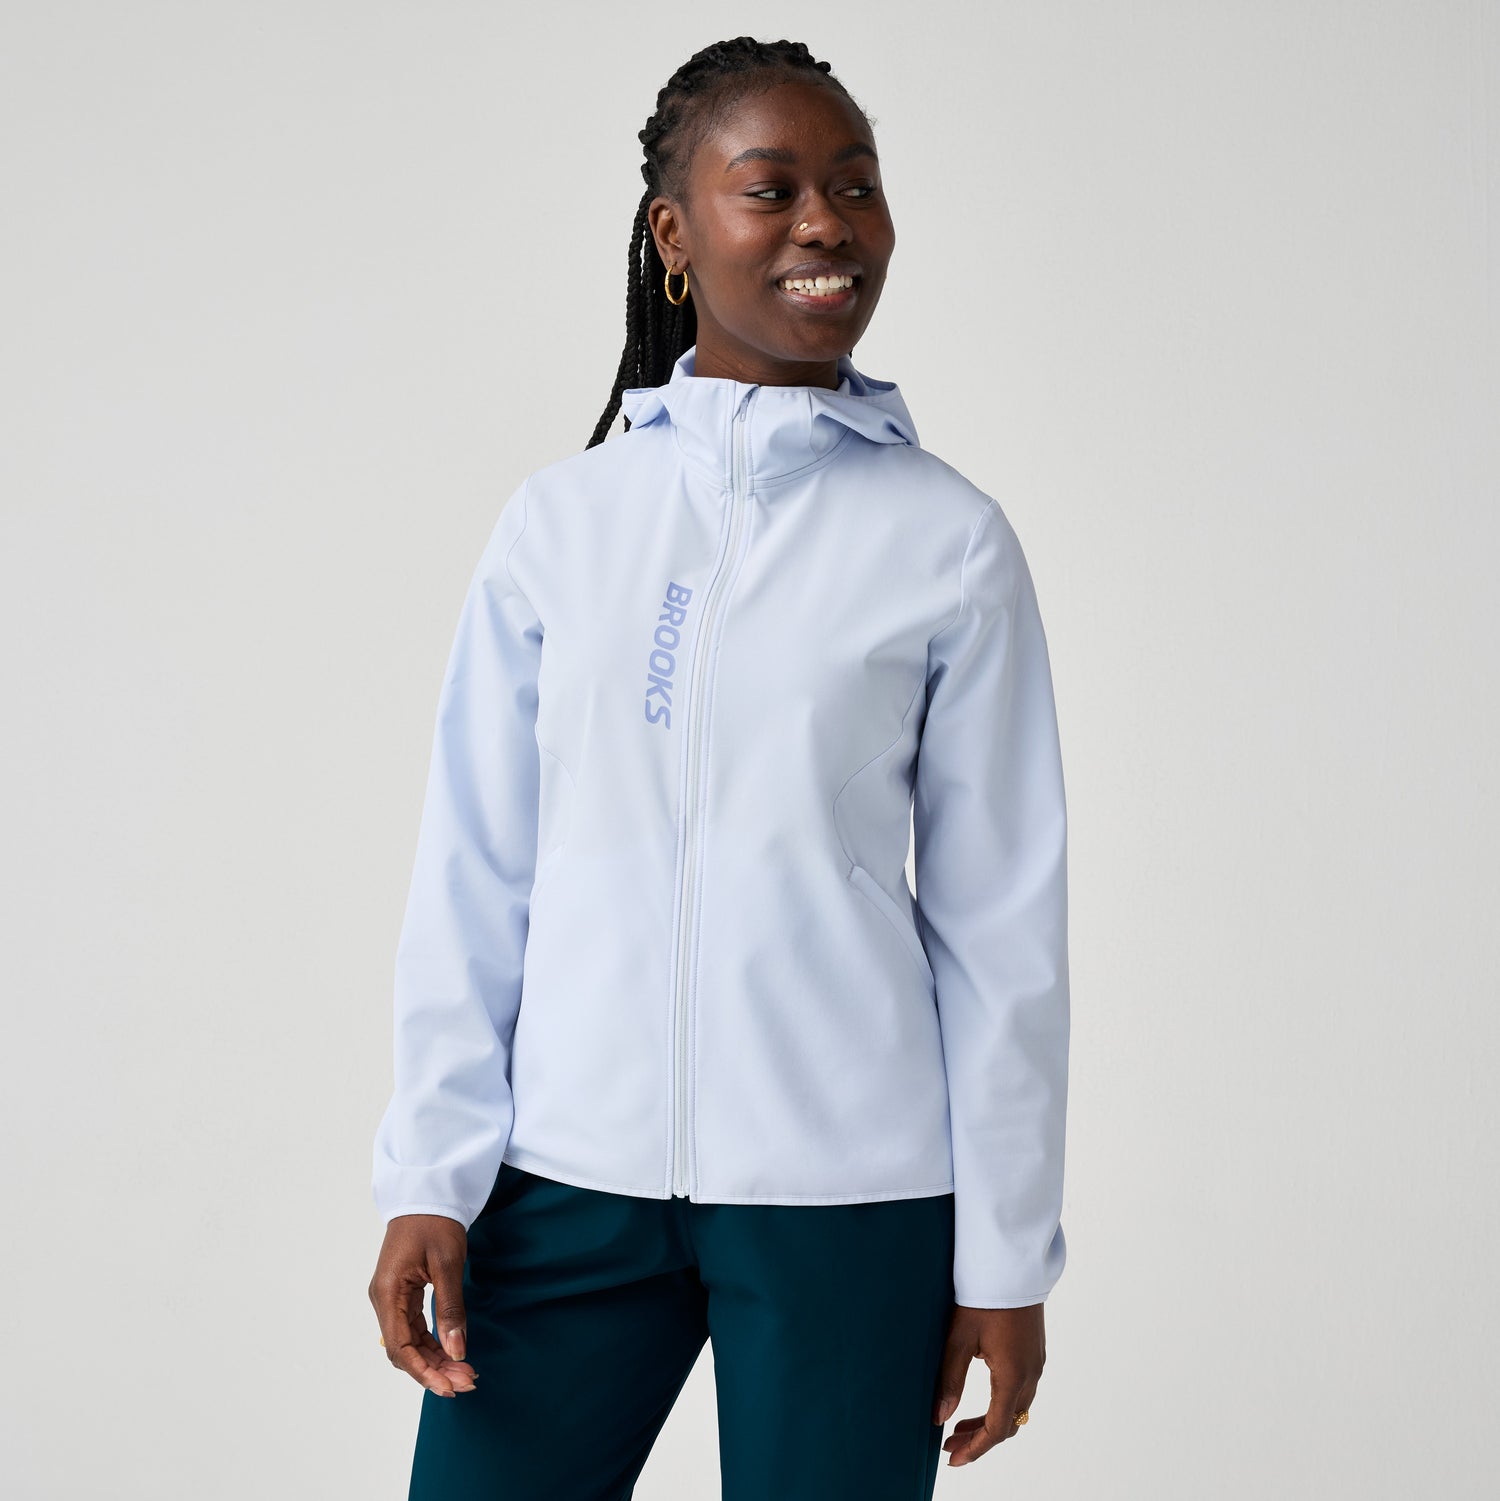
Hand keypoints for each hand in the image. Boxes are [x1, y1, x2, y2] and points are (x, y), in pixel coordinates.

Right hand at [369, 1214, 478, 1395]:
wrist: (427, 1194)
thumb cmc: (435, 1222)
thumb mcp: (447, 1264)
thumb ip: (450, 1309)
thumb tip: (456, 1351)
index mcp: (388, 1293)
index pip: (401, 1348)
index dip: (424, 1372)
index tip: (449, 1387)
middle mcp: (384, 1299)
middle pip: (404, 1349)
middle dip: (434, 1369)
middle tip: (466, 1381)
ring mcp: (391, 1297)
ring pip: (409, 1341)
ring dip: (434, 1359)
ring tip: (463, 1372)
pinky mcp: (401, 1293)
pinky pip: (413, 1327)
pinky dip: (432, 1342)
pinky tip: (451, 1353)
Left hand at [930, 1302, 1045, 1466]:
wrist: (1011, 1264)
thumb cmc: (984, 1297)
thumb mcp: (960, 1338)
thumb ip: (951, 1380)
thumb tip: (939, 1417)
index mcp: (1013, 1376)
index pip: (996, 1429)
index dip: (975, 1449)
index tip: (953, 1458)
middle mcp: (1030, 1374)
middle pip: (1008, 1423)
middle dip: (979, 1439)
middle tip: (950, 1444)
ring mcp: (1036, 1363)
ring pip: (1016, 1408)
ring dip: (990, 1421)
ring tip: (959, 1424)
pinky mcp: (1035, 1351)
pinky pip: (1022, 1390)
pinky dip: (1001, 1403)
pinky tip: (982, 1398)